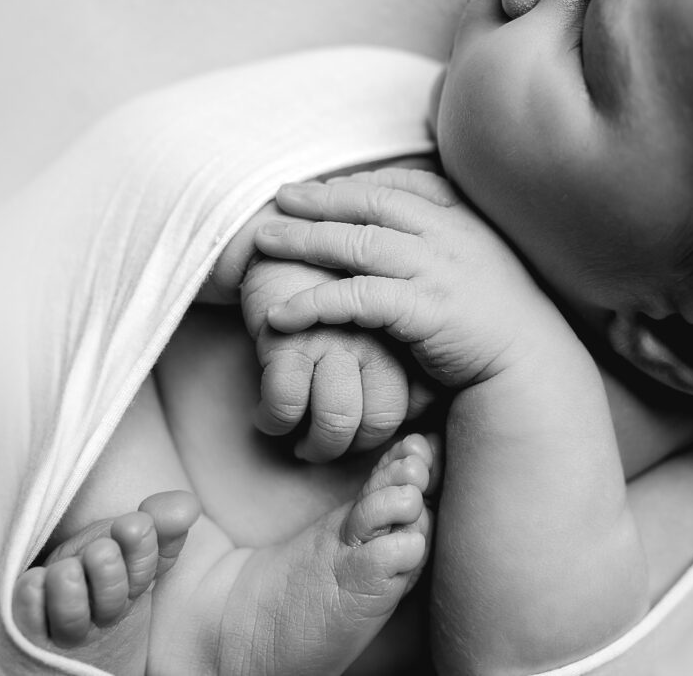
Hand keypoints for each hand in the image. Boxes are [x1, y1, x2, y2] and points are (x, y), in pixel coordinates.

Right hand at [242, 255, 436, 461]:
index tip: (356, 437)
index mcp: (405, 329)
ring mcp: (335, 335)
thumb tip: (425, 407)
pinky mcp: (288, 335)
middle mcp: (378, 334)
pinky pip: (287, 403)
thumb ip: (408, 355)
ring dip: (313, 445)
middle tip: (322, 449)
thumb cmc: (330, 288)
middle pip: (379, 419)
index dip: (379, 432)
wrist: (275, 244)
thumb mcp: (376, 316)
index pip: (412, 406)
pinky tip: (267, 418)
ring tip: (301, 445)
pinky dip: (273, 420)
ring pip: (336, 419)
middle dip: (347, 447)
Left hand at [255, 167, 570, 389]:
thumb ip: (445, 244)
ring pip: (357, 242)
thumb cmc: (500, 324)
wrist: (532, 369)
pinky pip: (357, 297)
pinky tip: (283, 314)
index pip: (403, 185)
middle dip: (319, 199)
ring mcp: (437, 270)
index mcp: (463, 221)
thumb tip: (406, 232)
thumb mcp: (478, 268)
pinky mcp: (424, 309)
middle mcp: (449, 236)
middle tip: (279, 199)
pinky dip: (315, 302)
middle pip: (371, 204)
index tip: (321, 186)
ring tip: (263, 243)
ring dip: (305, 240)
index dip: (356, 183)